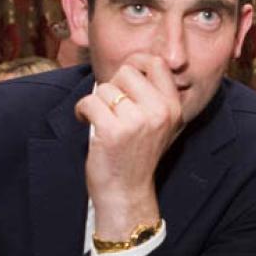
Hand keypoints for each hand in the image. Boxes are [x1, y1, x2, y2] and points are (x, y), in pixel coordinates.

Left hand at [75, 53, 183, 240]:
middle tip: (112, 107)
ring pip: (106, 88)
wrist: (127, 192)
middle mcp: (160, 112)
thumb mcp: (159, 124)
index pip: (157, 63)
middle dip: (113, 86)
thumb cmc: (137, 156)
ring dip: (97, 103)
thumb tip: (132, 64)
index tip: (123, 79)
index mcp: (173, 107)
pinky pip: (89, 102)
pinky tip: (87, 122)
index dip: (136, 63)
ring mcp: (137, 122)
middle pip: (127, 72)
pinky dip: (82, 111)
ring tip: (101, 120)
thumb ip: (153, 96)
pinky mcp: (113, 132)